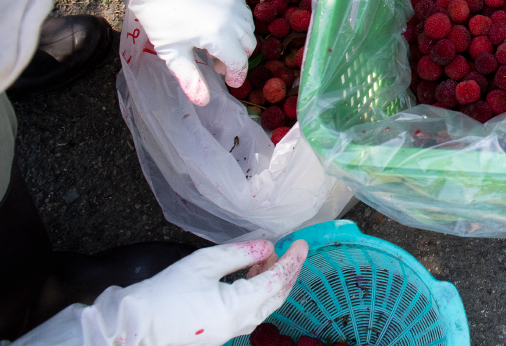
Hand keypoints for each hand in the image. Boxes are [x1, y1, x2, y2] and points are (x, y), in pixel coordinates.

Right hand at [77, 240, 306, 345]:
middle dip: (287, 272)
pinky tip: (248, 276)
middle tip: (290, 250)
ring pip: (263, 306)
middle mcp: (239, 324)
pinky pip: (248, 312)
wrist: (133, 326)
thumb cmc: (165, 293)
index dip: (293, 260)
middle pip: (276, 297)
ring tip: (265, 258)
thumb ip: (241, 254)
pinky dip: (256, 292)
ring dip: (271, 281)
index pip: (278, 280)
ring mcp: (228, 332)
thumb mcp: (205, 263)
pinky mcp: (217, 333)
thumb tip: (267, 246)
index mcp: (239, 307)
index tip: (302, 243)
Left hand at [102, 0, 255, 104]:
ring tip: (216, 43)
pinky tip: (218, 23)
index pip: (239, 62)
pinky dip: (236, 22)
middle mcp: (233, 18)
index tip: (230, 83)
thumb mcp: (172, 53)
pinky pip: (243, 11)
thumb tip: (204, 102)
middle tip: (216, 63)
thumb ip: (190, 78)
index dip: (236, 76)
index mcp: (219, 36)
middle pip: (248, 45)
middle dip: (236, 58)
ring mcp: (235, 2)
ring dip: (238, 39)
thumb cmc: (161, 19)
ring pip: (249, 28)